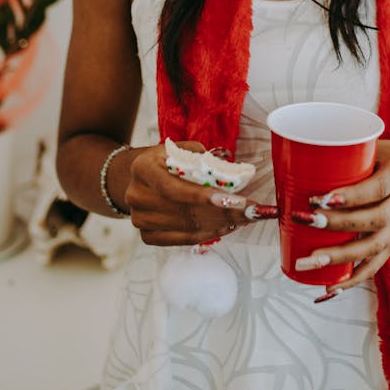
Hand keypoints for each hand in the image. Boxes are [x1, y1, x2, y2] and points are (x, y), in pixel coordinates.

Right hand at [124, 141, 275, 245]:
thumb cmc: (166, 161)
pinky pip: (183, 239)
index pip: (173, 188)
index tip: (234, 200)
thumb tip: (233, 171)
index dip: (203, 196)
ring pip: (188, 227)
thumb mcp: (179, 149)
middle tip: (252, 211)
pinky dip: (208, 234)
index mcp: (143, 168)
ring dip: (221, 224)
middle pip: (185, 211)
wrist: (139, 178)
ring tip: (244, 218)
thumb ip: (202, 158)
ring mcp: (140, 219)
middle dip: (224, 212)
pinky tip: (227, 227)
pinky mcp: (147, 236)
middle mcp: (137, 195)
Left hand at [292, 139, 389, 290]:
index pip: (376, 189)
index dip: (349, 196)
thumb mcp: (378, 147)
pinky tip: (331, 285)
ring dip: (341, 256)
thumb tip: (303, 164)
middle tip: (306, 222)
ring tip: (311, 260)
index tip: (318, 198)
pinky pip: (376, 265)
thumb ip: (352, 158)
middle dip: (337, 224)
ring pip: (374, 247)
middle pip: (373, 220)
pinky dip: (353, 278)